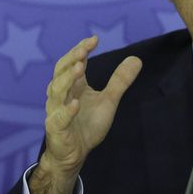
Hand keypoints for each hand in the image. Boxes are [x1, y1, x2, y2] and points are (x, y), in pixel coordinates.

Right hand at [31, 36, 141, 193]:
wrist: (74, 154)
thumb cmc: (87, 125)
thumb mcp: (108, 101)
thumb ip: (119, 81)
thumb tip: (136, 59)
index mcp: (72, 86)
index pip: (72, 62)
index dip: (81, 50)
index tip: (94, 39)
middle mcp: (61, 95)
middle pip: (60, 72)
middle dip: (71, 59)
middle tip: (84, 50)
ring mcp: (56, 111)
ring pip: (57, 92)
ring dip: (67, 79)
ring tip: (81, 67)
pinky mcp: (56, 129)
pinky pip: (59, 118)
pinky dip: (67, 111)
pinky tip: (76, 103)